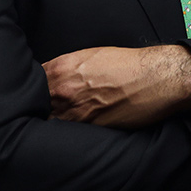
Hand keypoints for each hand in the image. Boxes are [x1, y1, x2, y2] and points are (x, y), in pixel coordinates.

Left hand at [46, 44, 190, 127]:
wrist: (158, 78)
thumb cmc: (131, 65)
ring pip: (47, 123)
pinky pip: (67, 135)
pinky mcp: (89, 128)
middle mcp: (63, 90)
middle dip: (39, 107)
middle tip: (44, 110)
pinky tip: (70, 133)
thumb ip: (68, 67)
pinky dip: (66, 135)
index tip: (38, 95)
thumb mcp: (93, 55)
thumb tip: (55, 78)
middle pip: (35, 105)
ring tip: (55, 124)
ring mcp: (74, 111)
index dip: (33, 90)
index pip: (32, 83)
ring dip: (51, 122)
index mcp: (62, 68)